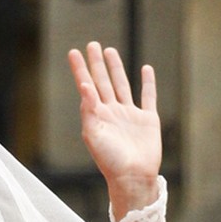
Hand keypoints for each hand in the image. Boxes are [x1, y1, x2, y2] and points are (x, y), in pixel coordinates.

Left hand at [68, 42, 161, 218]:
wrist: (132, 177)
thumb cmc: (110, 160)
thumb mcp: (93, 134)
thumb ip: (88, 110)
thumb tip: (84, 85)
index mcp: (96, 115)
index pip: (86, 86)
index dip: (80, 69)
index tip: (73, 52)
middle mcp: (112, 112)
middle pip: (103, 81)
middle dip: (97, 63)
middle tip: (92, 44)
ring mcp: (130, 115)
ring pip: (122, 85)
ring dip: (116, 69)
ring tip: (110, 51)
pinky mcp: (148, 120)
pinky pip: (148, 97)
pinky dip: (148, 83)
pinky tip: (145, 70)